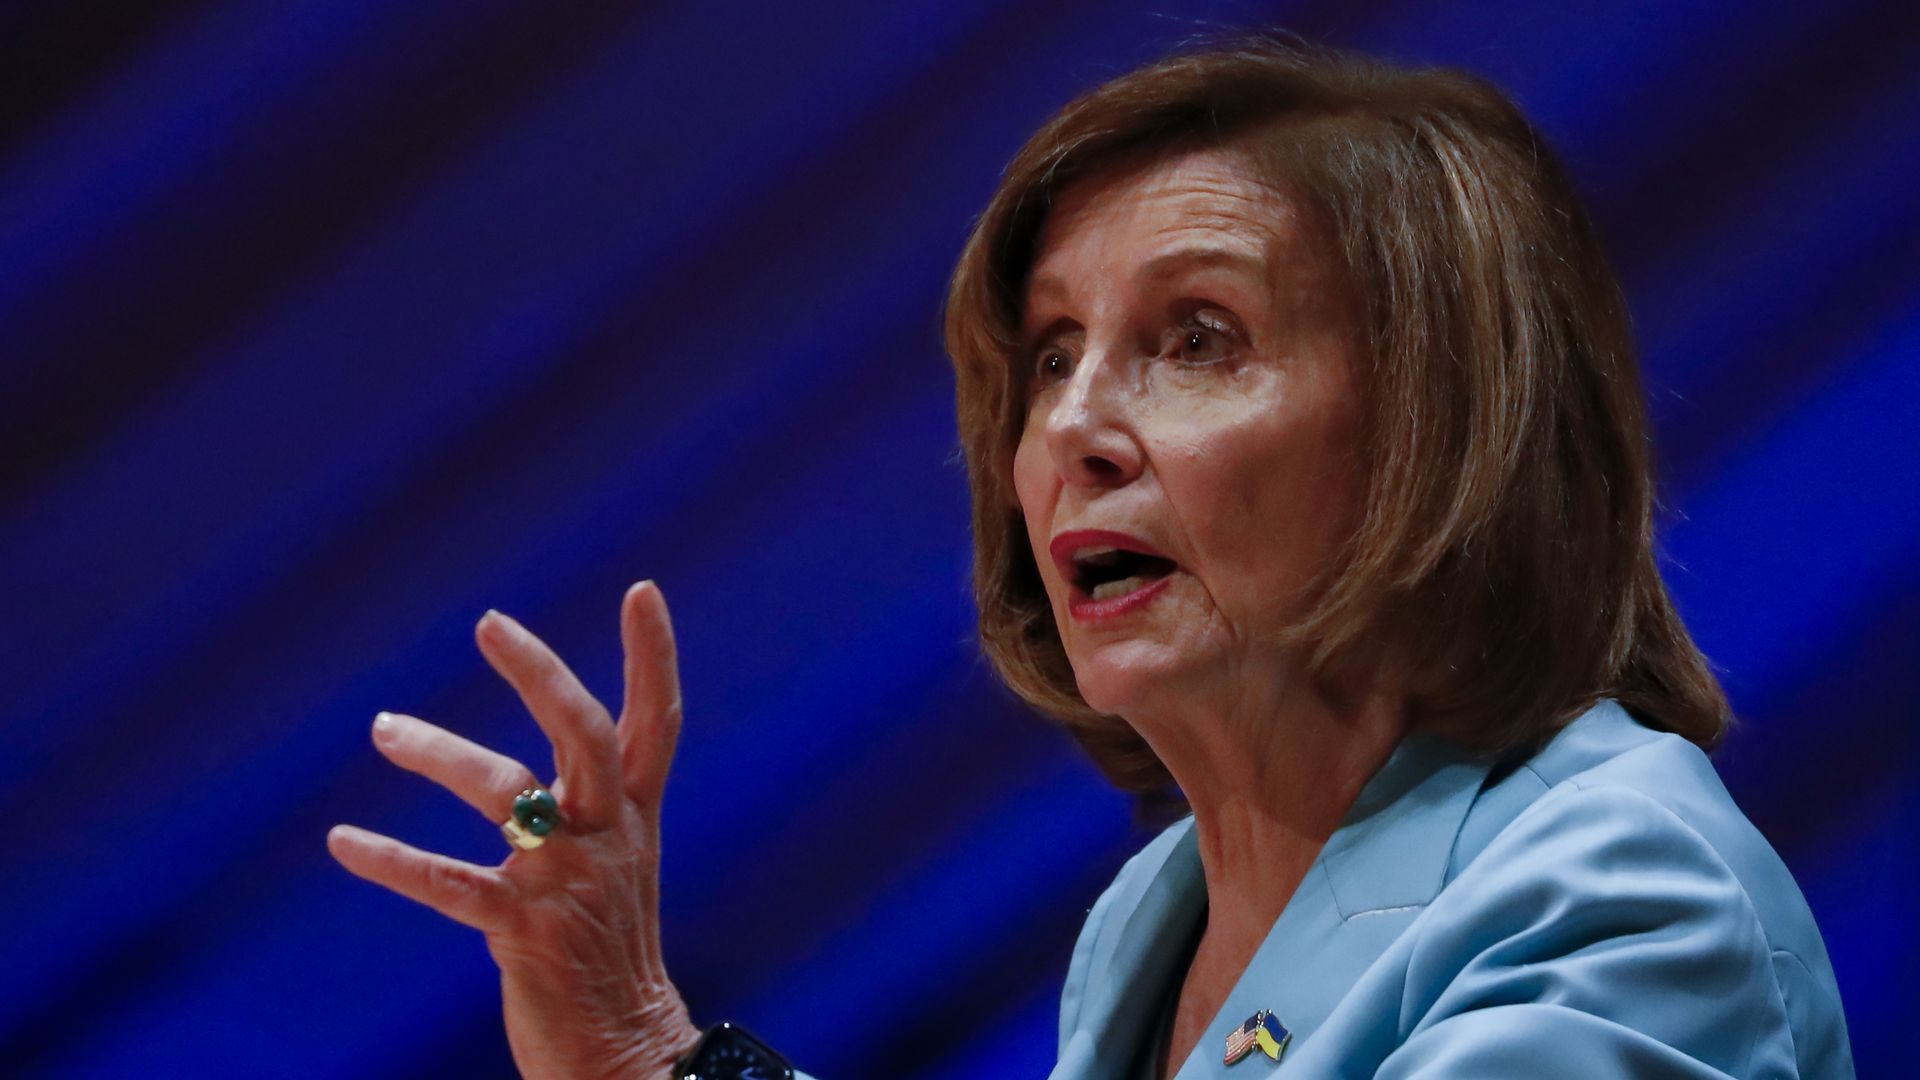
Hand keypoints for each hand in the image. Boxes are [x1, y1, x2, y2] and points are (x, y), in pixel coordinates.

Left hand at [328, 582, 701, 1078]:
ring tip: (383, 727)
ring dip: (441, 752)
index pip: (658, 723)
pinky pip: (450, 884)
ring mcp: (569, 883)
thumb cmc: (608, 955)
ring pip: (508, 793)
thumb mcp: (615, 871)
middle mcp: (610, 838)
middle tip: (491, 622)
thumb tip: (531, 782)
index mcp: (636, 820)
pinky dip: (392, 860)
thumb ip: (588, 819)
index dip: (655, 656)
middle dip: (541, 673)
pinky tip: (344, 840)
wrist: (625, 1049)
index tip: (643, 589)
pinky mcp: (524, 933)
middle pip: (586, 734)